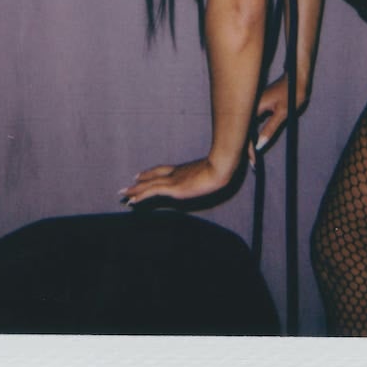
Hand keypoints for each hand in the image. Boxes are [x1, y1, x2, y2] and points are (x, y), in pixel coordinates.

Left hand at [121, 155, 240, 206]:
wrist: (222, 166)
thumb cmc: (223, 166)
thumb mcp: (219, 169)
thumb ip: (220, 169)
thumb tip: (244, 165)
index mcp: (183, 168)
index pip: (162, 170)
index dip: (150, 173)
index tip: (139, 175)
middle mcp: (175, 173)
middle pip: (152, 176)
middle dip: (139, 182)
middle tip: (127, 186)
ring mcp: (173, 180)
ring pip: (148, 185)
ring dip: (134, 191)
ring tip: (122, 195)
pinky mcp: (173, 187)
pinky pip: (152, 192)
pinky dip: (140, 196)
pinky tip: (132, 200)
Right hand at [251, 75, 304, 154]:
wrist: (296, 78)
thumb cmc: (292, 94)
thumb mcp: (282, 113)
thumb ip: (270, 129)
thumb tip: (260, 146)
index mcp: (254, 106)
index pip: (246, 132)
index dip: (248, 148)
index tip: (253, 161)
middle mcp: (249, 105)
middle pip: (243, 130)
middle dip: (245, 147)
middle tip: (252, 162)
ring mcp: (252, 104)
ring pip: (245, 126)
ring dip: (248, 140)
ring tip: (252, 155)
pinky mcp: (256, 104)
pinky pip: (250, 121)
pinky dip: (251, 132)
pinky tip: (254, 141)